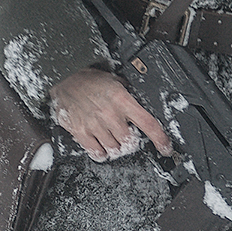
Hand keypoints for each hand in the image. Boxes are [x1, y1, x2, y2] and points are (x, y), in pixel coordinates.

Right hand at [50, 69, 171, 161]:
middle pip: (130, 142)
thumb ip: (129, 96)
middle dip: (131, 141)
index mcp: (122, 100)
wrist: (65, 77)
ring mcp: (94, 124)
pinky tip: (102, 146)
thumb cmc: (90, 79)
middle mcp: (110, 114)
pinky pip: (96, 152)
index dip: (160, 139)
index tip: (165, 148)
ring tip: (112, 138)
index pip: (148, 123)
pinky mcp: (80, 132)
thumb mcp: (116, 82)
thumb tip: (143, 106)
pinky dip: (102, 153)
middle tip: (126, 135)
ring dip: (116, 147)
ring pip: (114, 149)